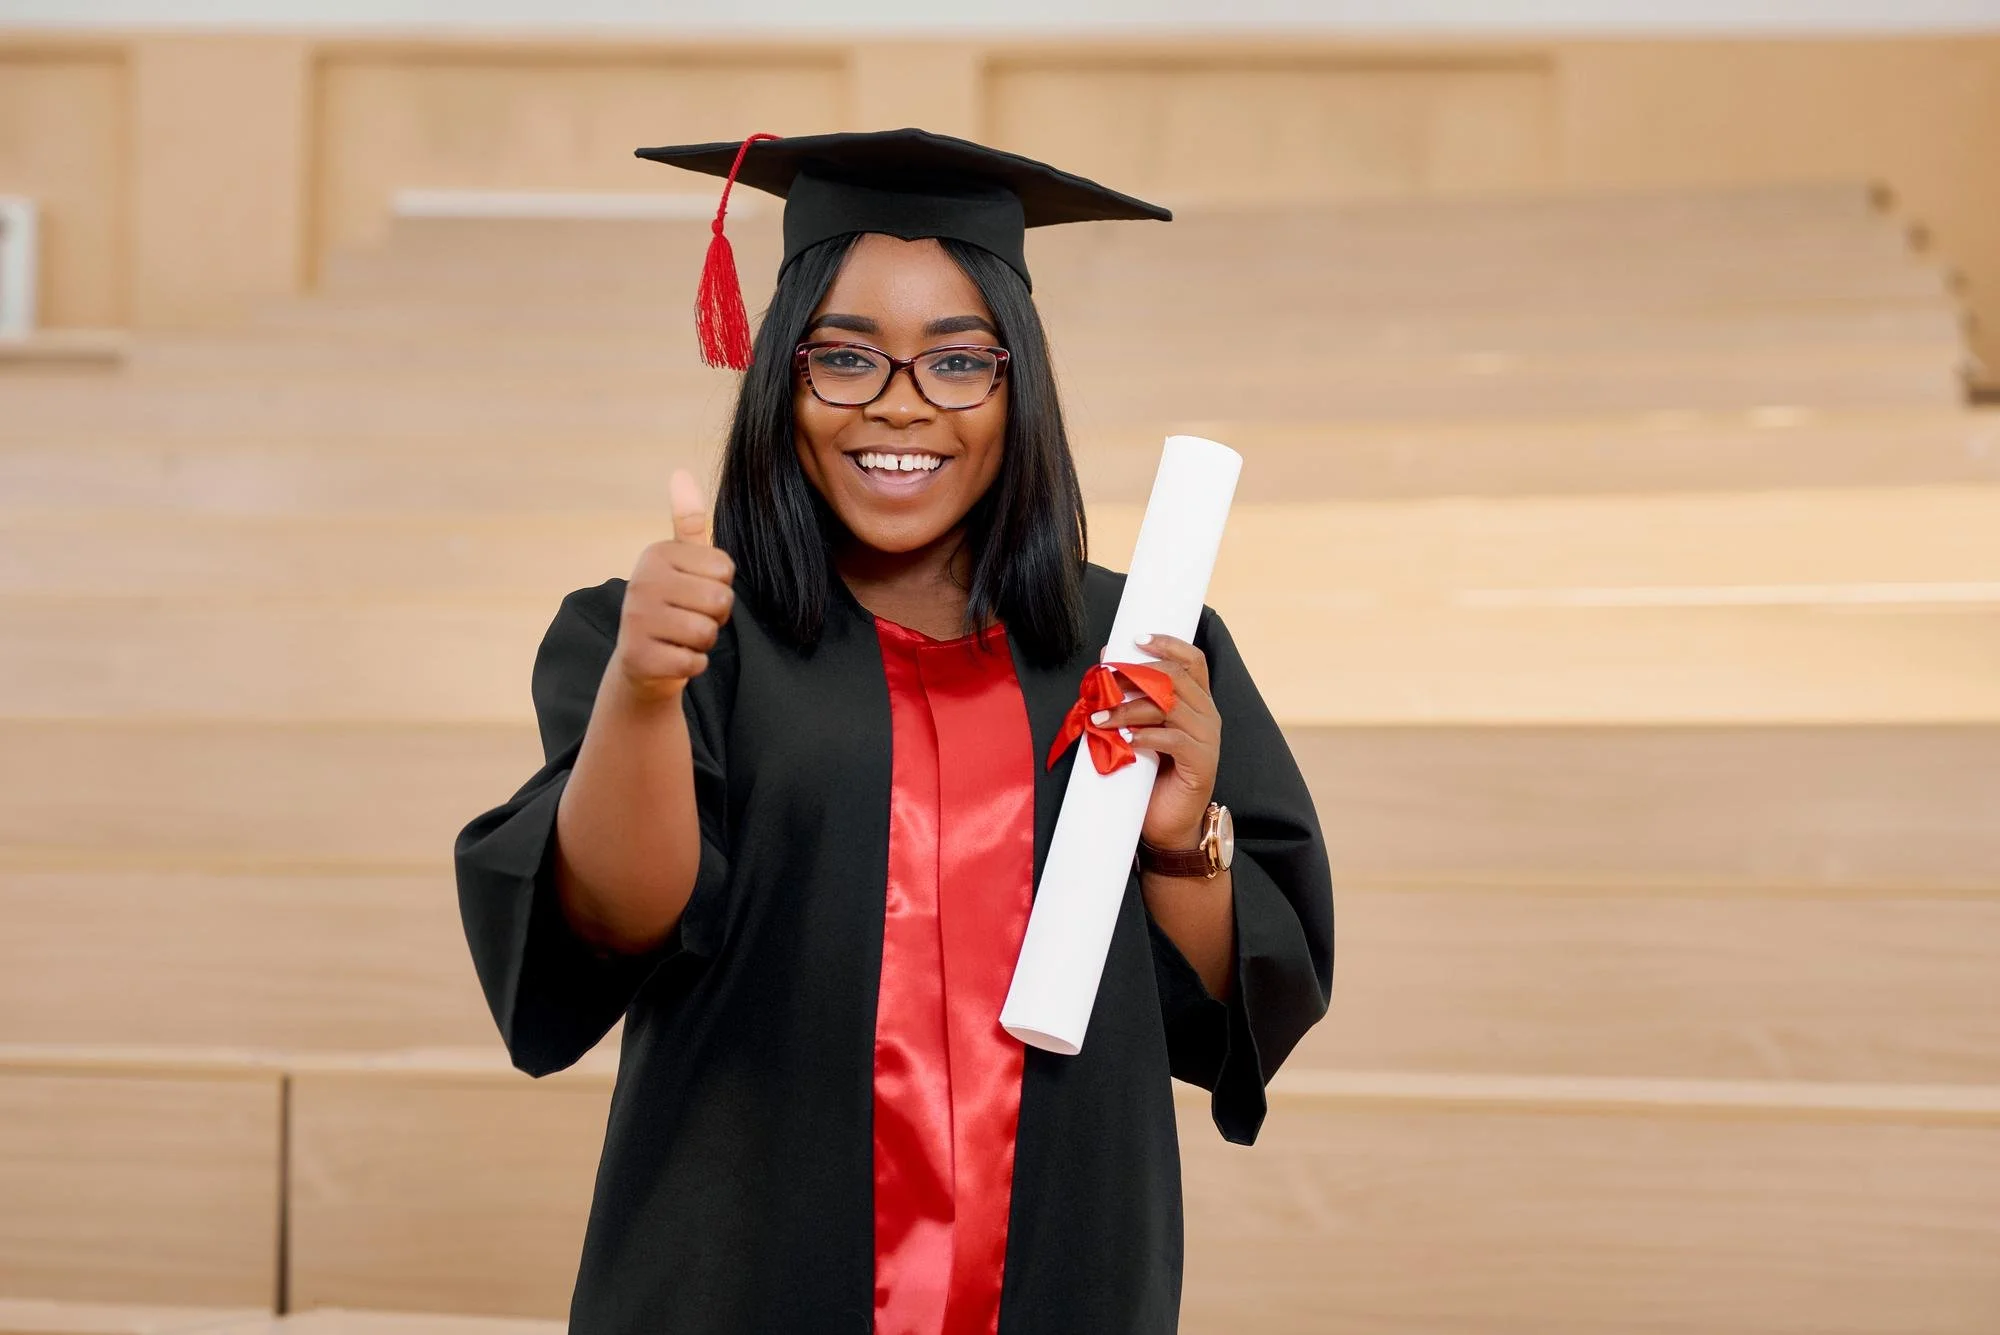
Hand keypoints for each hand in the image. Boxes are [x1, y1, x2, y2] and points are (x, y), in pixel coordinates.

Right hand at [614, 469, 735, 700]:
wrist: (641, 662)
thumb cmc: (672, 606)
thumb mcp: (681, 563)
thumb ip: (688, 523)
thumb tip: (680, 473)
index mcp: (657, 554)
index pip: (724, 568)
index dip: (721, 587)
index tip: (696, 593)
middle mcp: (641, 582)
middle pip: (720, 600)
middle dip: (715, 617)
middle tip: (691, 619)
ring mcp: (637, 620)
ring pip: (707, 632)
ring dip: (703, 643)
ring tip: (681, 638)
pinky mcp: (640, 657)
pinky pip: (694, 662)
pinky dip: (692, 665)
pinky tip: (673, 658)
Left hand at [1093, 634, 1219, 850]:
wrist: (1167, 825)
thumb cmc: (1151, 774)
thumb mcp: (1138, 728)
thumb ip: (1130, 697)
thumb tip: (1105, 658)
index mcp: (1197, 701)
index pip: (1192, 660)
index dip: (1168, 644)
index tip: (1136, 639)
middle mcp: (1207, 715)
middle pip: (1176, 678)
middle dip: (1135, 676)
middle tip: (1103, 683)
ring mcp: (1207, 738)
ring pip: (1169, 705)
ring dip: (1128, 708)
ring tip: (1099, 719)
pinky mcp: (1201, 762)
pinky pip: (1172, 738)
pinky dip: (1144, 736)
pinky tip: (1124, 742)